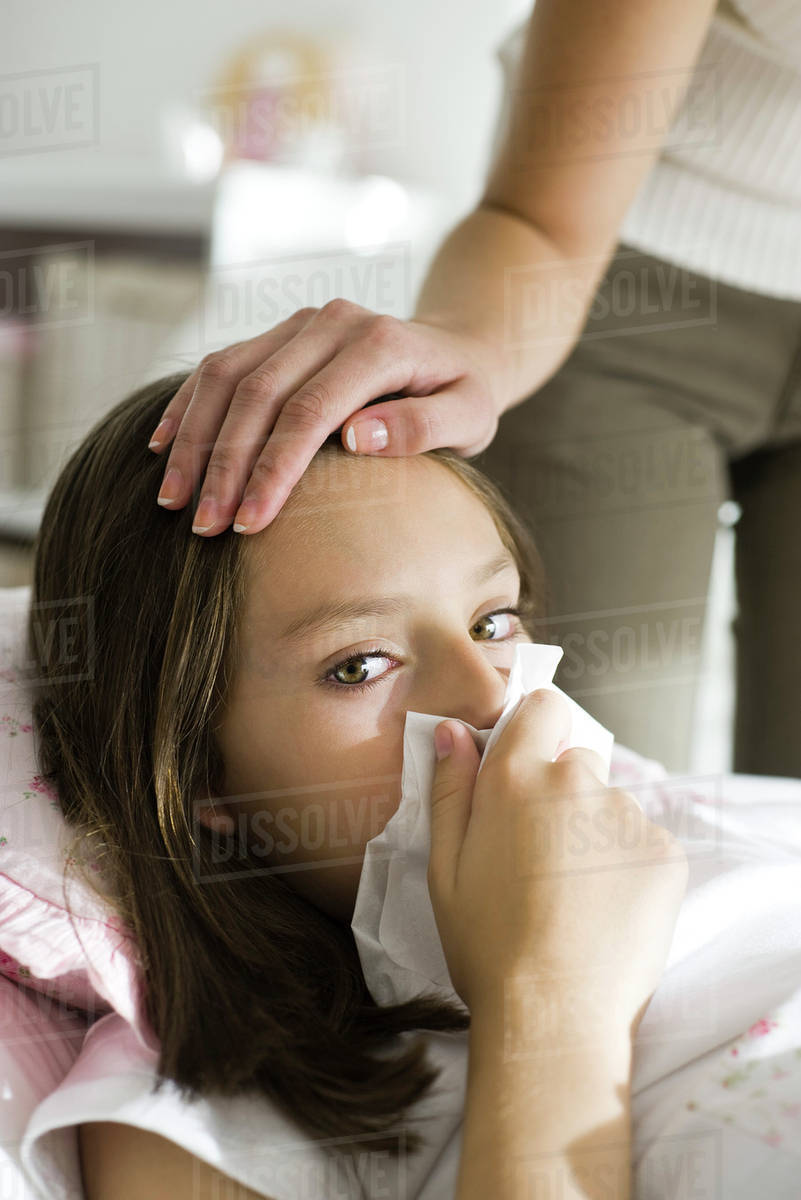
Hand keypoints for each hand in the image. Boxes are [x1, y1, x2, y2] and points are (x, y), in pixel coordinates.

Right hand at [147, 301, 506, 534]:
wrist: (457, 347)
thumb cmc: (464, 394)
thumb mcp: (470, 416)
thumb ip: (423, 426)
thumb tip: (357, 438)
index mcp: (378, 343)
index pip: (309, 412)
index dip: (273, 469)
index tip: (248, 523)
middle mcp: (331, 322)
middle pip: (257, 393)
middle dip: (223, 464)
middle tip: (203, 526)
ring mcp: (299, 323)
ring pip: (226, 375)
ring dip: (194, 438)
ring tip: (173, 499)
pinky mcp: (278, 334)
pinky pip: (219, 365)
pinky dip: (188, 406)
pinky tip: (163, 448)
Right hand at [427, 689, 688, 1025]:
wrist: (554, 1015)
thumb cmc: (487, 945)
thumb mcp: (443, 867)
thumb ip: (449, 789)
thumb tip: (453, 730)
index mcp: (515, 777)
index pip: (543, 707)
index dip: (534, 731)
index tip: (525, 768)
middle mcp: (577, 781)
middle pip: (577, 761)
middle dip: (560, 792)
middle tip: (540, 856)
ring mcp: (628, 816)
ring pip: (610, 806)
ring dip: (594, 832)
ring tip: (572, 895)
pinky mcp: (666, 852)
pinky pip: (643, 841)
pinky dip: (628, 866)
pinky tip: (604, 911)